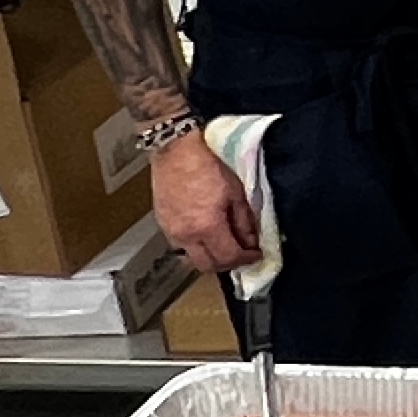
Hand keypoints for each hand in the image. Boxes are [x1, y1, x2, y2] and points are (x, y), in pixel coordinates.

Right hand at [150, 130, 261, 276]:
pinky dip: (196, 247)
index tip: (255, 254)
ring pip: (191, 259)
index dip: (246, 259)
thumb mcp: (236, 192)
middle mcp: (185, 234)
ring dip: (210, 258)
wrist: (176, 150)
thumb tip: (250, 240)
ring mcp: (170, 230)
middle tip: (241, 255)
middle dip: (228, 265)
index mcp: (206, 227)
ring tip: (224, 246)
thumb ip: (244, 221)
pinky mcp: (162, 223)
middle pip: (207, 266)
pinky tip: (206, 235)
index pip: (228, 258)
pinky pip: (180, 245)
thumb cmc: (205, 164)